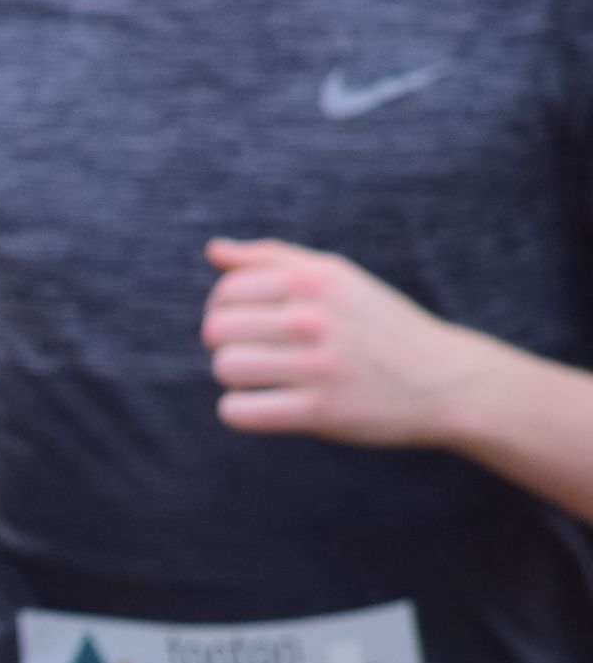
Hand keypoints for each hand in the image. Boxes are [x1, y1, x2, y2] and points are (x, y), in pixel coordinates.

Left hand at [201, 240, 479, 447]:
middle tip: (260, 354)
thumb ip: (274, 259)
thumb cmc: (380, 326)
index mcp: (316, 279)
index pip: (227, 291)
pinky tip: (266, 405)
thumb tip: (214, 250)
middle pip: (216, 329)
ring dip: (236, 379)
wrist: (447, 380)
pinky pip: (239, 412)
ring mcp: (319, 365)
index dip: (227, 311)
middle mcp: (315, 317)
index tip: (252, 325)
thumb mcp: (338, 278)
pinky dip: (241, 412)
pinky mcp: (320, 410)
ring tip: (265, 379)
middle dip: (227, 344)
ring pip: (225, 368)